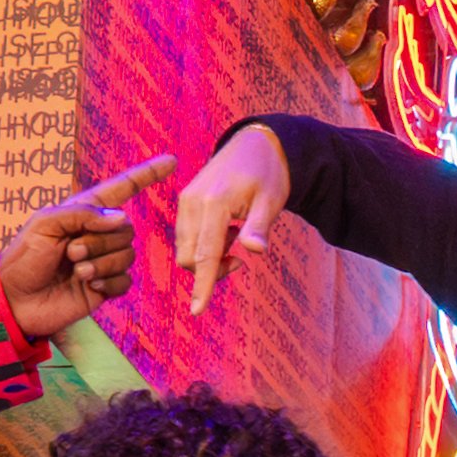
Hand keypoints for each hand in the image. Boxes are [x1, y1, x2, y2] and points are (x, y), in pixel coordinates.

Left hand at [0, 162, 164, 340]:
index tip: (171, 161)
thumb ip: (83, 214)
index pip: (123, 188)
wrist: (15, 301)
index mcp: (84, 211)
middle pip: (126, 228)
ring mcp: (104, 261)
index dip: (147, 174)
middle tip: (70, 252)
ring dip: (99, 263)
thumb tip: (122, 219)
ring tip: (75, 270)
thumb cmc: (23, 257)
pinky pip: (125, 280)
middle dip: (99, 241)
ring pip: (127, 255)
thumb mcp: (45, 223)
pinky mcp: (106, 287)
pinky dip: (107, 283)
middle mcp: (98, 234)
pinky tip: (87, 286)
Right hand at [170, 122, 292, 308]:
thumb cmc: (268, 174)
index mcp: (214, 204)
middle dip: (210, 270)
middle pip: (190, 257)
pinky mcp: (185, 201)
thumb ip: (259, 228)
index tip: (196, 311)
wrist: (256, 144)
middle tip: (240, 260)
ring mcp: (185, 201)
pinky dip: (204, 244)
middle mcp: (192, 202)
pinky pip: (187, 236)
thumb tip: (254, 252)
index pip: (204, 255)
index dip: (202, 285)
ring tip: (235, 239)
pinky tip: (226, 232)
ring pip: (186, 248)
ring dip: (208, 257)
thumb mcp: (271, 201)